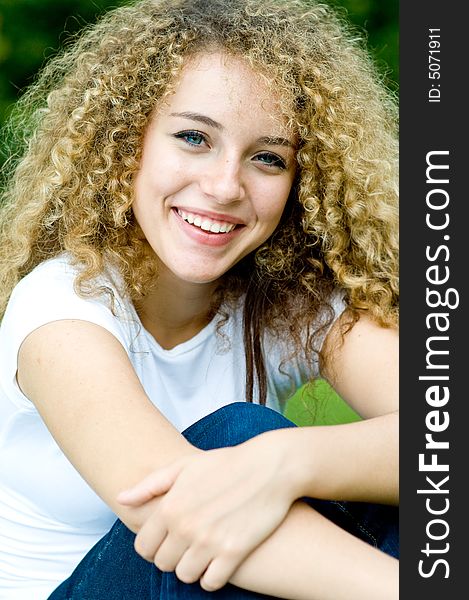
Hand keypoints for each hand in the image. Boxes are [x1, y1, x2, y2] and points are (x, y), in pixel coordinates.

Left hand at [117, 430, 295, 590]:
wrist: (269, 467)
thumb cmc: (226, 464)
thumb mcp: (184, 466)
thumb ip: (150, 485)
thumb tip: (121, 499)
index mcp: (171, 506)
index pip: (143, 547)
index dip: (153, 546)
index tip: (166, 539)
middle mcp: (186, 526)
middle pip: (163, 564)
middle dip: (172, 556)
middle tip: (187, 544)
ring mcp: (210, 541)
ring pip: (185, 576)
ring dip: (192, 567)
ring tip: (202, 552)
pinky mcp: (234, 552)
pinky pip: (211, 582)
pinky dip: (213, 576)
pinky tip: (219, 560)